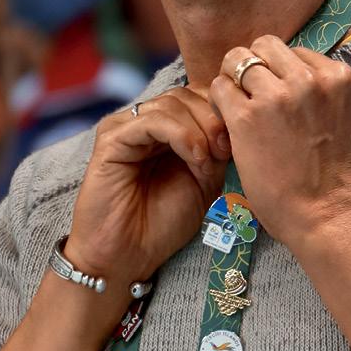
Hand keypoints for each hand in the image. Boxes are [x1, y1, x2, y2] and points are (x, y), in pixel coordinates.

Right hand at [65, 88, 228, 287]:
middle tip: (226, 149)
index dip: (220, 112)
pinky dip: (181, 135)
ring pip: (171, 103)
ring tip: (207, 160)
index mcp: (164, 130)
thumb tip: (231, 123)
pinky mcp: (111, 140)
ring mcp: (124, 128)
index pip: (195, 97)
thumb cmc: (163, 224)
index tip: (238, 142)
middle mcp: (142, 123)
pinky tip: (194, 158)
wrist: (129, 255)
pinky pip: (151, 121)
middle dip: (213, 119)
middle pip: (185, 95)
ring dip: (199, 130)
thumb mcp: (204, 181)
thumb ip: (214, 149)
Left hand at [210, 36, 350, 248]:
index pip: (294, 52)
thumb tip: (300, 74)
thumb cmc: (336, 177)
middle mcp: (309, 78)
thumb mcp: (346, 119)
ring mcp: (277, 96)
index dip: (280, 73)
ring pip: (237, 59)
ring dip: (234, 81)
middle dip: (254, 67)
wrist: (325, 214)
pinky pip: (219, 87)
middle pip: (265, 45)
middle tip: (251, 96)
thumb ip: (325, 92)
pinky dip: (219, 101)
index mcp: (338, 77)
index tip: (277, 96)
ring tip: (238, 110)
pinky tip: (228, 123)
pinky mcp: (247, 116)